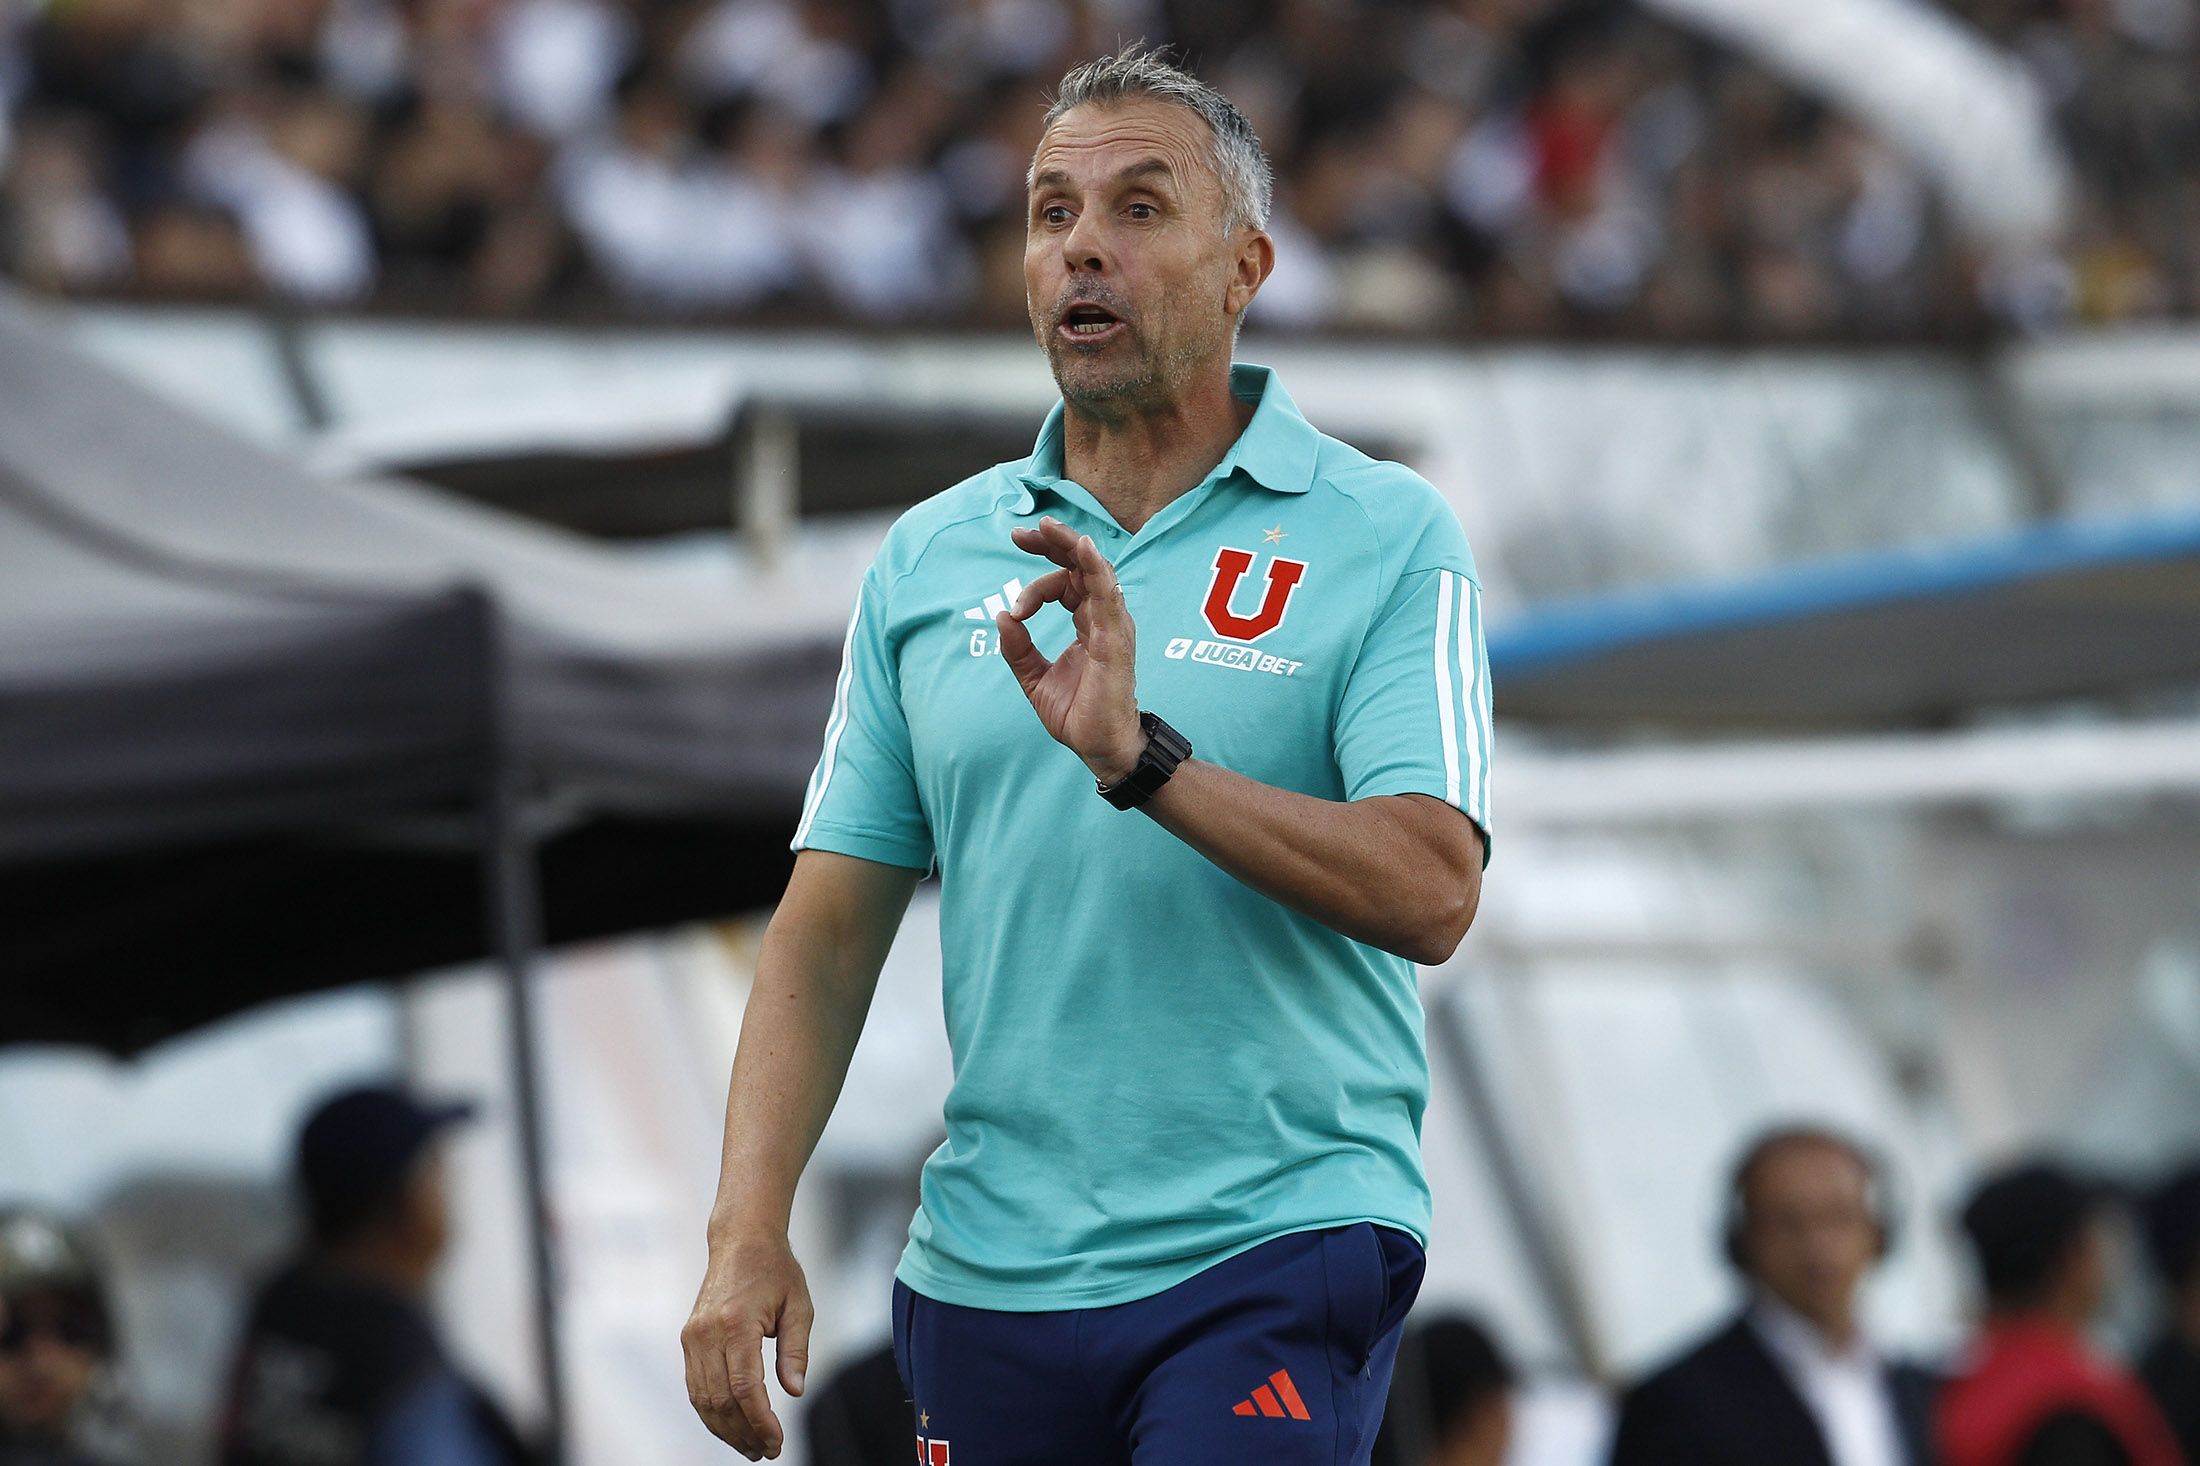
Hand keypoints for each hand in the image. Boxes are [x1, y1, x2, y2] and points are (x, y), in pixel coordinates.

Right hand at [682, 1228, 812, 1459]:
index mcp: (735, 1323)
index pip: (744, 1387)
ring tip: (751, 1447)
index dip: (760, 1421)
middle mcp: (707, 1333)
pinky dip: (711, 1411)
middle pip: (720, 1400)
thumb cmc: (775, 1270)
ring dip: (725, 1429)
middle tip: (766, 1451)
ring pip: (702, 1399)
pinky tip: (731, 1425)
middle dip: (744, 1432)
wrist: (741, 1241)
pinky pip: (695, 1386)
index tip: (776, 1442)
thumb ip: (796, 1351)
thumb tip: (795, 1392)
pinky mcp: (688, 1339)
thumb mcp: (799, 1306)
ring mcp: (692, 1337)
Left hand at [999, 517, 1144, 782]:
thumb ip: (1018, 648)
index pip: (1064, 584)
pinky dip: (1096, 569)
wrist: (1100, 747)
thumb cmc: (1078, 714)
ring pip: (1095, 571)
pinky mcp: (1116, 639)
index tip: (1015, 610)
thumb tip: (1002, 616)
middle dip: (1052, 543)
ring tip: (1048, 527)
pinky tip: (1082, 548)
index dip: (1036, 587)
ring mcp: (1112, 626)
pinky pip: (1108, 595)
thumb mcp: (1034, 678)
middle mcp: (1103, 618)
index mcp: (1087, 623)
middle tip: (1021, 533)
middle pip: (1080, 566)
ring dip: (1071, 545)